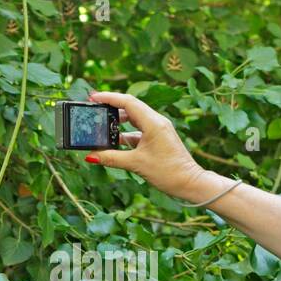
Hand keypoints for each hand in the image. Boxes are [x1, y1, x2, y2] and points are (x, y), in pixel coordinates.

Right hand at [83, 90, 206, 198]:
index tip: (93, 98)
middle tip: (94, 108)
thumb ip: (111, 158)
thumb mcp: (136, 164)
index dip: (109, 98)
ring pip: (134, 119)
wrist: (190, 183)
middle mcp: (157, 122)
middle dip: (111, 107)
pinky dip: (126, 134)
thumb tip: (91, 157)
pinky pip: (139, 131)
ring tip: (101, 125)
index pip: (128, 102)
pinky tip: (114, 141)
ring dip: (118, 122)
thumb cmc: (168, 172)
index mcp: (153, 122)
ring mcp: (158, 130)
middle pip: (130, 107)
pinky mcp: (158, 138)